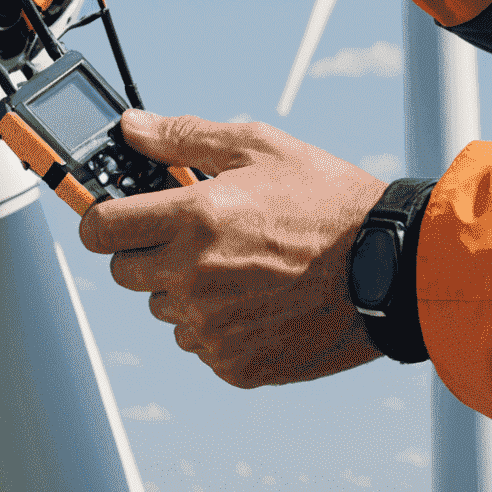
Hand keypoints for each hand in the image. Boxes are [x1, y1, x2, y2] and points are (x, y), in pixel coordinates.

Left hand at [79, 111, 386, 387]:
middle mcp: (193, 278)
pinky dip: (216, 324)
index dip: (102, 218)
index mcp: (192, 220)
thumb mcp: (258, 147)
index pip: (99, 230)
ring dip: (183, 288)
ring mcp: (213, 328)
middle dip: (146, 249)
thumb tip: (130, 128)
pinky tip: (256, 297)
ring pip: (164, 309)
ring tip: (237, 263)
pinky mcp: (236, 364)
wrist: (392, 269)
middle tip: (192, 232)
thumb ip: (183, 137)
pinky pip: (200, 342)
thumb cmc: (328, 201)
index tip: (116, 213)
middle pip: (124, 272)